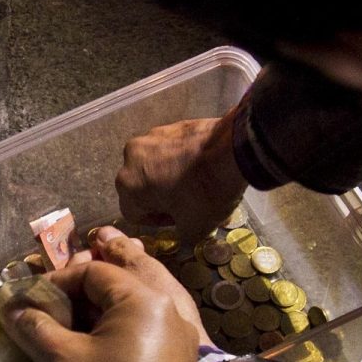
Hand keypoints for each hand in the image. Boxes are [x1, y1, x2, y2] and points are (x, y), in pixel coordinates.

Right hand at [2, 233, 199, 361]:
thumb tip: (13, 309)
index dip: (60, 279)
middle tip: (95, 235)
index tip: (34, 295)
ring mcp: (183, 334)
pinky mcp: (182, 358)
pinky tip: (130, 308)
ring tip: (116, 260)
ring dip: (132, 275)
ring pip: (156, 289)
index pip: (96, 272)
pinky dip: (143, 304)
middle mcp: (171, 309)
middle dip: (111, 255)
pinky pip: (163, 315)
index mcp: (145, 300)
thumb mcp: (61, 361)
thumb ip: (36, 326)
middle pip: (136, 269)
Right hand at [116, 110, 248, 241]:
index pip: (133, 213)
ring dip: (168, 177)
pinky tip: (200, 167)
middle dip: (161, 198)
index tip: (177, 220)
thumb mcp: (194, 228)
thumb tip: (184, 235)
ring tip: (195, 184)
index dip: (157, 222)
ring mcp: (151, 136)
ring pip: (154, 167)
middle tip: (186, 204)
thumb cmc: (206, 192)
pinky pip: (169, 150)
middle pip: (141, 187)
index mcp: (128, 184)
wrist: (234, 151)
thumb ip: (180, 237)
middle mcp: (131, 157)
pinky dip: (179, 160)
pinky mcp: (171, 125)